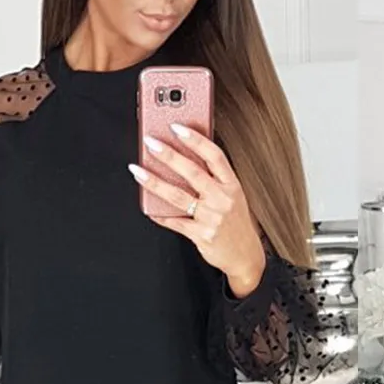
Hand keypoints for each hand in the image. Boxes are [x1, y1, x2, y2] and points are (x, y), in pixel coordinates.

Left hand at [130, 126, 266, 296]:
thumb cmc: (236, 223)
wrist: (246, 256)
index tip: (177, 127)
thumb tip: (183, 159)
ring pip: (178, 196)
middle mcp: (223, 200)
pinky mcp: (201, 235)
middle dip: (169, 155)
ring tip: (138, 171)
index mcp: (232, 185)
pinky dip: (159, 214)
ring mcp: (212, 218)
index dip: (196, 140)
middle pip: (193, 172)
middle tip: (150, 143)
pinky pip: (175, 222)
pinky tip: (148, 207)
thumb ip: (214, 179)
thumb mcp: (233, 197)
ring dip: (155, 182)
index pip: (214, 156)